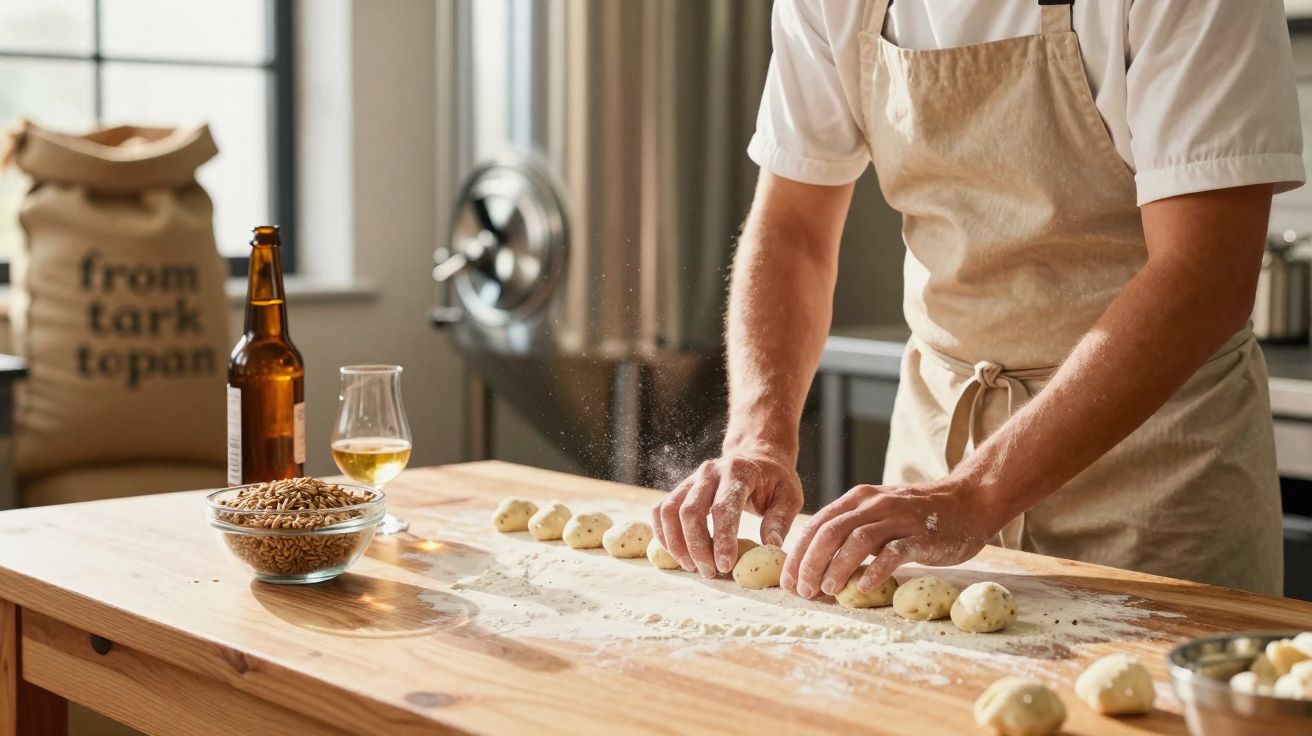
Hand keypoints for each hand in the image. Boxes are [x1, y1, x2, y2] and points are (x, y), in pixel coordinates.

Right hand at [652, 453, 803, 577]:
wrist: (757, 455)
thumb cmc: (775, 480)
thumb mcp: (789, 496)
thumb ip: (780, 520)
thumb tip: (770, 546)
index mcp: (739, 471)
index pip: (723, 508)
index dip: (722, 539)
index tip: (725, 566)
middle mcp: (710, 471)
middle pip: (690, 511)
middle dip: (696, 547)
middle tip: (709, 572)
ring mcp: (692, 478)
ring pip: (670, 511)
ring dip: (676, 543)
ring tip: (692, 567)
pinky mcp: (681, 488)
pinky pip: (661, 510)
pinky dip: (663, 534)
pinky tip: (677, 554)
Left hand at [781, 480, 1005, 598]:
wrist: (968, 501)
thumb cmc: (918, 515)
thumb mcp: (878, 513)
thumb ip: (852, 530)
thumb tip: (818, 565)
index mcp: (858, 499)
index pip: (817, 524)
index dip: (799, 553)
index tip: (788, 580)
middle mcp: (873, 504)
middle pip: (831, 532)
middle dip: (811, 563)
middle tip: (803, 590)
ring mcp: (898, 519)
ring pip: (857, 540)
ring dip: (837, 567)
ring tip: (827, 590)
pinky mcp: (921, 536)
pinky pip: (894, 553)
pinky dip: (876, 571)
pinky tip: (864, 588)